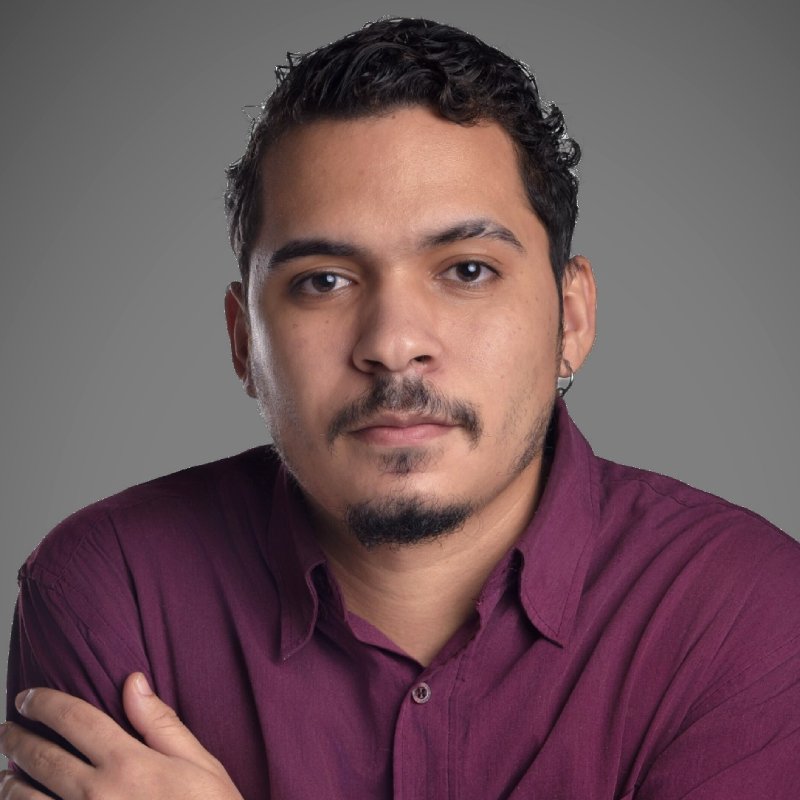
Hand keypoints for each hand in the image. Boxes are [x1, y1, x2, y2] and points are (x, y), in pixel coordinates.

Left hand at [0, 673, 242, 799]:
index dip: (44, 703)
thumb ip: (159, 722)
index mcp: (128, 763)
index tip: (28, 697)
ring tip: (6, 774)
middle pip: (41, 758)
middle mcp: (97, 795)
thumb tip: (133, 681)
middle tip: (5, 728)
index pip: (75, 720)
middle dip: (16, 739)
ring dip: (9, 784)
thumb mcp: (198, 762)